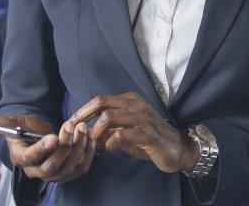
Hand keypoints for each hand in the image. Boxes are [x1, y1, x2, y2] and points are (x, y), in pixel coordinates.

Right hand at [0, 114, 95, 182]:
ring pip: (68, 168)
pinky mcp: (68, 172)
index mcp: (21, 159)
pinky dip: (88, 153)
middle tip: (72, 126)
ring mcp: (54, 174)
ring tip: (83, 128)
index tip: (54, 136)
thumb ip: (0, 123)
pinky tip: (90, 136)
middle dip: (65, 146)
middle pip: (51, 166)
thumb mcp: (12, 123)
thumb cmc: (24, 129)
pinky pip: (81, 167)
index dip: (43, 149)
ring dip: (79, 148)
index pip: (31, 158)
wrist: (37, 135)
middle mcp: (36, 171)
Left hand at [68, 92, 197, 173]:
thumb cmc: (150, 139)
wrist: (176, 148)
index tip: (71, 122)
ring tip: (97, 142)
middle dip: (83, 116)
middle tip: (74, 130)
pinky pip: (121, 135)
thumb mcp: (127, 132)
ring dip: (97, 132)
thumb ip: (109, 130)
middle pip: (102, 102)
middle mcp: (135, 104)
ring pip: (109, 117)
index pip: (100, 100)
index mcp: (130, 100)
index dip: (83, 111)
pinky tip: (111, 148)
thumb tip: (87, 132)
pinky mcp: (146, 133)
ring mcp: (141, 117)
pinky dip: (110, 142)